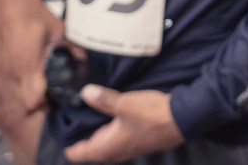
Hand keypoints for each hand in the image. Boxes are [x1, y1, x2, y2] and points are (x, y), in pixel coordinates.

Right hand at [0, 0, 65, 114]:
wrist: (8, 1)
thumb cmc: (34, 14)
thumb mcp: (59, 29)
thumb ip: (74, 47)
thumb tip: (86, 60)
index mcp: (26, 64)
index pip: (33, 101)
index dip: (45, 106)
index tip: (54, 101)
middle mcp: (7, 72)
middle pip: (20, 106)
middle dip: (35, 107)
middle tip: (47, 98)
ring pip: (7, 101)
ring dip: (21, 102)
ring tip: (34, 92)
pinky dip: (8, 93)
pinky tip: (20, 84)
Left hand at [64, 87, 184, 162]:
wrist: (184, 118)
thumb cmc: (153, 115)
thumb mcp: (124, 104)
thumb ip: (103, 99)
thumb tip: (85, 92)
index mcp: (106, 148)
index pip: (75, 153)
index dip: (67, 140)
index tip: (64, 122)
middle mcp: (114, 153)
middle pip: (89, 148)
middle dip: (81, 132)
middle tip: (76, 111)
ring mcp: (127, 148)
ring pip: (104, 142)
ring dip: (98, 129)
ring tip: (93, 108)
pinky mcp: (137, 140)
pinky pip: (117, 137)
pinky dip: (111, 127)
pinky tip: (113, 111)